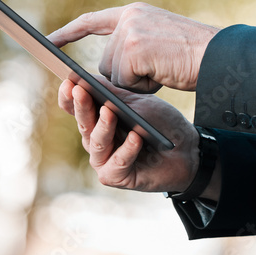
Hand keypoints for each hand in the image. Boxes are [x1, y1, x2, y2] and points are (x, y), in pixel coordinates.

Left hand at [48, 3, 219, 91]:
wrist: (220, 57)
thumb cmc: (195, 58)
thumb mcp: (159, 44)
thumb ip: (131, 49)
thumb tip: (100, 75)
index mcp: (135, 13)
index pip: (93, 21)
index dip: (70, 32)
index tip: (48, 41)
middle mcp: (128, 18)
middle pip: (106, 63)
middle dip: (129, 77)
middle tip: (160, 68)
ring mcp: (129, 32)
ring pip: (114, 76)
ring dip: (138, 84)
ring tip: (165, 70)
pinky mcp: (131, 49)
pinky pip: (124, 83)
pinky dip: (144, 88)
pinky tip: (163, 75)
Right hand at [58, 78, 218, 197]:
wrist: (187, 150)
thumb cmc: (160, 124)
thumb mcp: (137, 102)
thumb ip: (112, 93)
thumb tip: (86, 77)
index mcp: (97, 120)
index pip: (74, 108)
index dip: (68, 97)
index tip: (68, 82)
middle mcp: (96, 141)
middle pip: (83, 123)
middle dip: (82, 106)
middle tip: (80, 90)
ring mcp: (104, 160)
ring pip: (97, 143)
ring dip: (103, 127)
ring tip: (109, 111)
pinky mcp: (116, 177)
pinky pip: (117, 163)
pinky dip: (127, 150)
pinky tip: (135, 137)